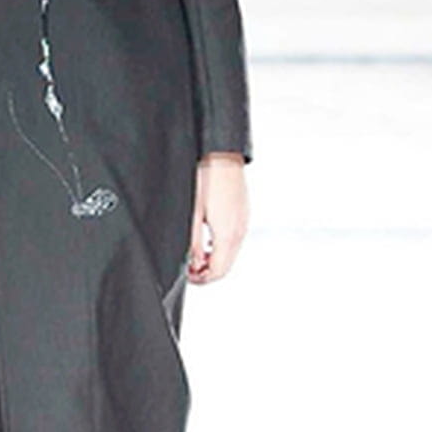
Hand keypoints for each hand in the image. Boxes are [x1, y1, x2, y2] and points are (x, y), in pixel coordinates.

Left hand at [187, 153, 248, 285]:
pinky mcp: (243, 212)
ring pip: (231, 253)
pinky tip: (207, 238)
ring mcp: (244, 221)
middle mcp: (240, 230)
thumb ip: (192, 242)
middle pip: (226, 265)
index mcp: (227, 234)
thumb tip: (192, 263)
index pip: (219, 271)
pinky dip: (221, 246)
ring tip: (195, 252)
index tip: (187, 274)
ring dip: (214, 258)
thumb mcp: (192, 213)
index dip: (201, 279)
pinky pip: (234, 238)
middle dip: (207, 271)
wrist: (221, 152)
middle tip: (188, 266)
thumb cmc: (204, 177)